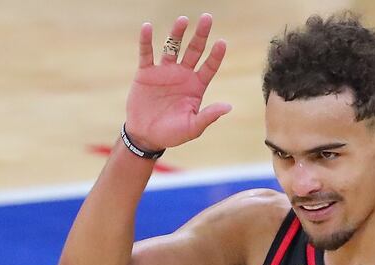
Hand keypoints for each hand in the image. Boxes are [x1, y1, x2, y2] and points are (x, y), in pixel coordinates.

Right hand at [125, 13, 231, 149]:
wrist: (146, 136)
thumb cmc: (172, 134)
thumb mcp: (193, 128)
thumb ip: (208, 116)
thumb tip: (228, 107)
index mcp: (197, 86)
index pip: (209, 66)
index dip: (216, 55)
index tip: (222, 42)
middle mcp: (183, 75)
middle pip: (194, 50)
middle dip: (200, 35)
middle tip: (207, 18)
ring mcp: (165, 72)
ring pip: (172, 47)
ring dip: (177, 33)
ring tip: (183, 19)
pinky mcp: (146, 73)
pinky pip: (146, 53)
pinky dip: (146, 41)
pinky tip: (148, 27)